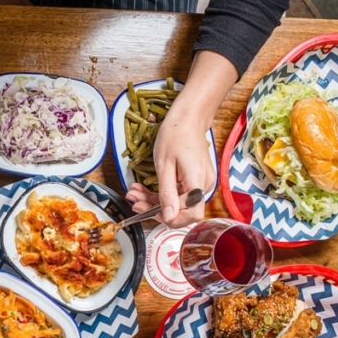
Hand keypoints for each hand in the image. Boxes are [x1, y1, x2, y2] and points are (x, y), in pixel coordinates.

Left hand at [125, 109, 213, 227]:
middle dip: (154, 208)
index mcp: (198, 183)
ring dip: (153, 200)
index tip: (147, 212)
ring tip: (134, 193)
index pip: (190, 215)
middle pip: (181, 209)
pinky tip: (143, 189)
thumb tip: (169, 218)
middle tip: (133, 201)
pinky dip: (160, 192)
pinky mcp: (194, 181)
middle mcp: (204, 186)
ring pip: (176, 201)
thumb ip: (167, 194)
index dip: (169, 218)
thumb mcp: (164, 166)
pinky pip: (177, 193)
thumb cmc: (175, 135)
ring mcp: (200, 183)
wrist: (187, 119)